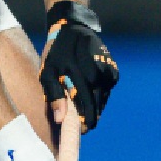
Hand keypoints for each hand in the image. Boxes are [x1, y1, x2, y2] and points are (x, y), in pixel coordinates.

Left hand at [39, 0, 117, 130]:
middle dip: (89, 117)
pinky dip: (98, 95)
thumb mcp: (47, 72)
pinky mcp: (113, 71)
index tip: (78, 132)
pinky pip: (107, 91)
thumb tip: (60, 120)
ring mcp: (108, 73)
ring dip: (94, 106)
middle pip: (97, 108)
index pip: (87, 110)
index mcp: (82, 77)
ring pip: (103, 101)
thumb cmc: (56, 52)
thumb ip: (54, 96)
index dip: (83, 124)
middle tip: (79, 123)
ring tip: (81, 107)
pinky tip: (88, 93)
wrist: (73, 28)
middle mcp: (99, 76)